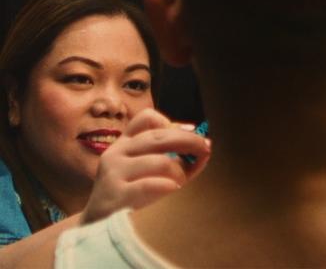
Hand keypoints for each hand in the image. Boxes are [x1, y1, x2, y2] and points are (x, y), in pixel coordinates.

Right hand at [81, 108, 210, 223]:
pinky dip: (166, 185)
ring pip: (159, 161)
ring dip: (178, 171)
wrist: (96, 228)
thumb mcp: (151, 172)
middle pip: (159, 135)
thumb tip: (207, 146)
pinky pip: (148, 184)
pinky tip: (172, 188)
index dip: (171, 121)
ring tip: (179, 182)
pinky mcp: (114, 195)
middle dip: (189, 140)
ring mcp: (113, 172)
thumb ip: (177, 159)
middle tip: (205, 148)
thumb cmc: (131, 197)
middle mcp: (116, 152)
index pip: (146, 117)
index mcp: (124, 143)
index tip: (190, 130)